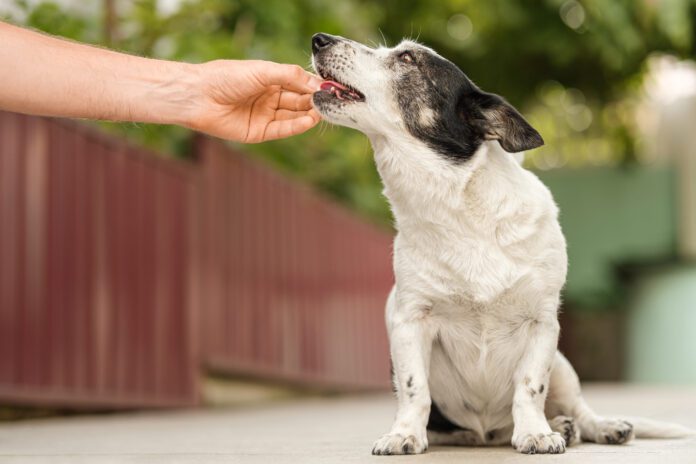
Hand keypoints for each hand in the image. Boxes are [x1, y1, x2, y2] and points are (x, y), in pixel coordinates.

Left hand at [186, 60, 321, 142]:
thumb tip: (316, 83)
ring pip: (293, 116)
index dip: (314, 85)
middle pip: (298, 100)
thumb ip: (290, 76)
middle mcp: (269, 98)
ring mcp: (265, 115)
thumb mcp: (262, 71)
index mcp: (270, 79)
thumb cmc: (226, 77)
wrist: (199, 96)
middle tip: (330, 100)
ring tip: (323, 110)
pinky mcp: (259, 132)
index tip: (331, 86)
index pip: (299, 83)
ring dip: (308, 113)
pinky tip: (309, 120)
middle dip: (314, 100)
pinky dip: (297, 126)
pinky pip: (283, 130)